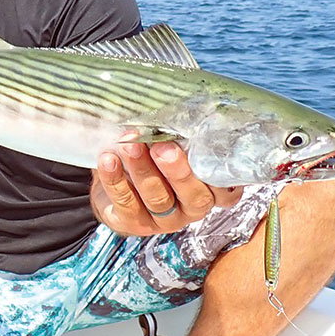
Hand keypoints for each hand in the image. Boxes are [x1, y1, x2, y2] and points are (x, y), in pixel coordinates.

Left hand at [92, 142, 242, 235]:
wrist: (117, 181)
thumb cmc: (152, 156)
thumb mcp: (169, 144)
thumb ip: (179, 136)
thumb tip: (179, 111)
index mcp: (210, 189)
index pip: (226, 187)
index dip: (217, 170)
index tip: (203, 144)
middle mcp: (192, 208)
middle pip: (193, 196)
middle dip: (177, 171)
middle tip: (161, 147)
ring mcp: (165, 220)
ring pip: (158, 199)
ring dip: (142, 169)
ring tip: (129, 145)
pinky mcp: (135, 223)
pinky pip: (126, 203)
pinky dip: (116, 180)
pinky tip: (108, 160)